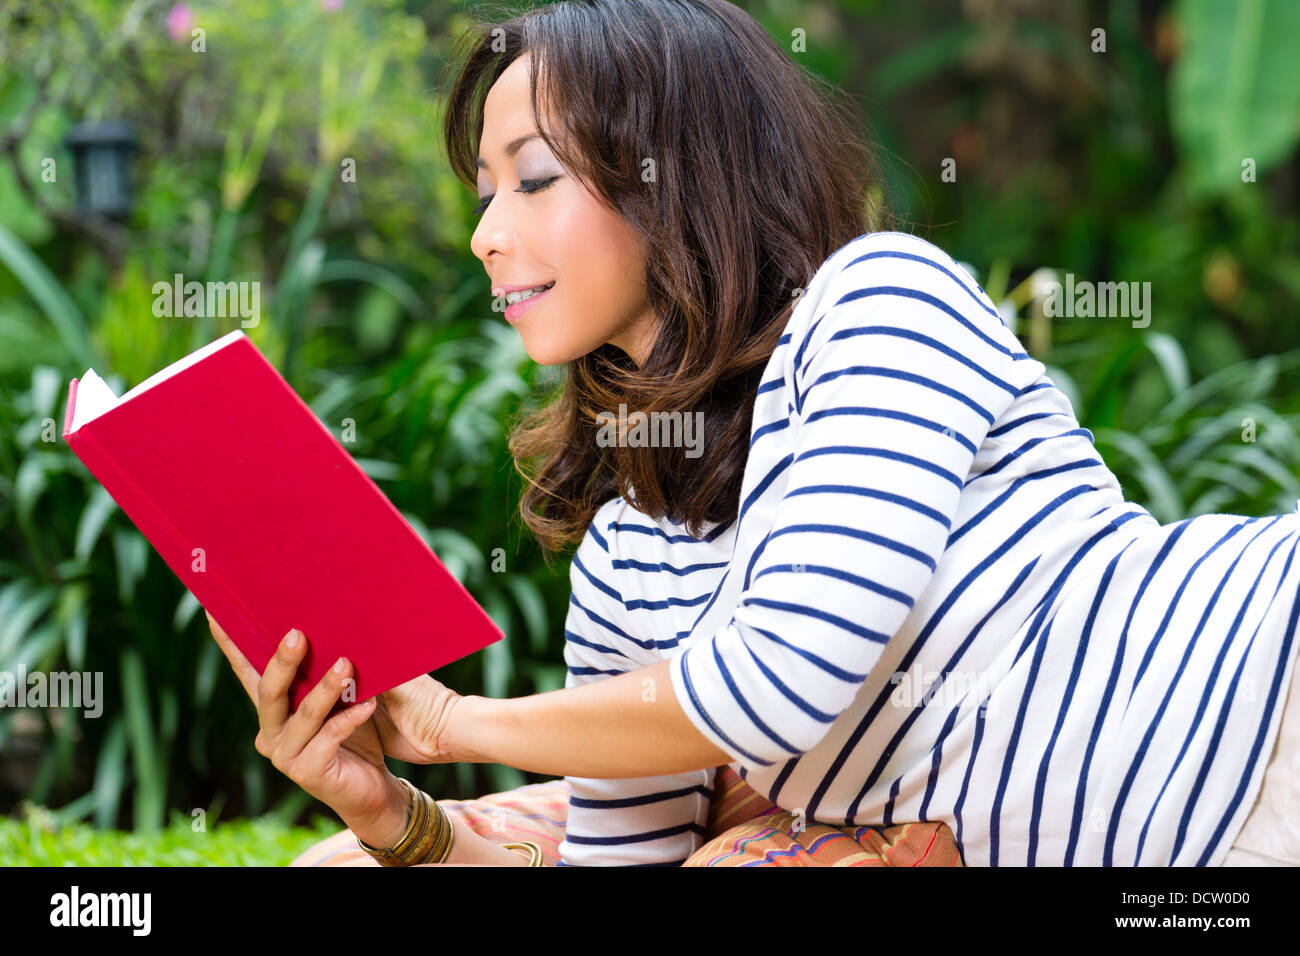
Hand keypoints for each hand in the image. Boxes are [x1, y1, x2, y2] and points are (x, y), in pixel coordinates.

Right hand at [226, 621, 394, 828]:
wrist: (372, 787)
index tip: (214, 612)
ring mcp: (285, 755)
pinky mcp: (309, 772)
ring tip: (346, 665)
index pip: (246, 671)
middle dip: (283, 661)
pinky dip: (350, 719)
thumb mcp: (338, 698)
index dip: (230, 644)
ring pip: (304, 714)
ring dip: (326, 688)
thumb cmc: (354, 734)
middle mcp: (269, 732)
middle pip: (269, 691)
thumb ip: (325, 671)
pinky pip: (329, 737)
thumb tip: (333, 623)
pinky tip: (369, 705)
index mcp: (271, 709)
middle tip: (298, 634)